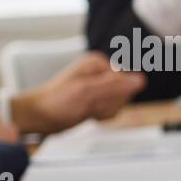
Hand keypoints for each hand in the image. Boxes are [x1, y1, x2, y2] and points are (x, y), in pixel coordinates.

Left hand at [9, 52, 146, 135]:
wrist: (39, 116)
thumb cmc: (56, 103)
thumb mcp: (86, 93)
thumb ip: (114, 85)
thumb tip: (141, 80)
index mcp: (98, 63)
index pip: (128, 81)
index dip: (116, 95)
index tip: (97, 99)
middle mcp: (101, 72)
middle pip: (125, 92)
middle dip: (109, 104)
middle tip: (89, 105)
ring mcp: (100, 86)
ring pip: (120, 103)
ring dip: (104, 111)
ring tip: (85, 109)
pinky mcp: (98, 98)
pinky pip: (113, 109)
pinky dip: (102, 115)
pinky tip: (87, 113)